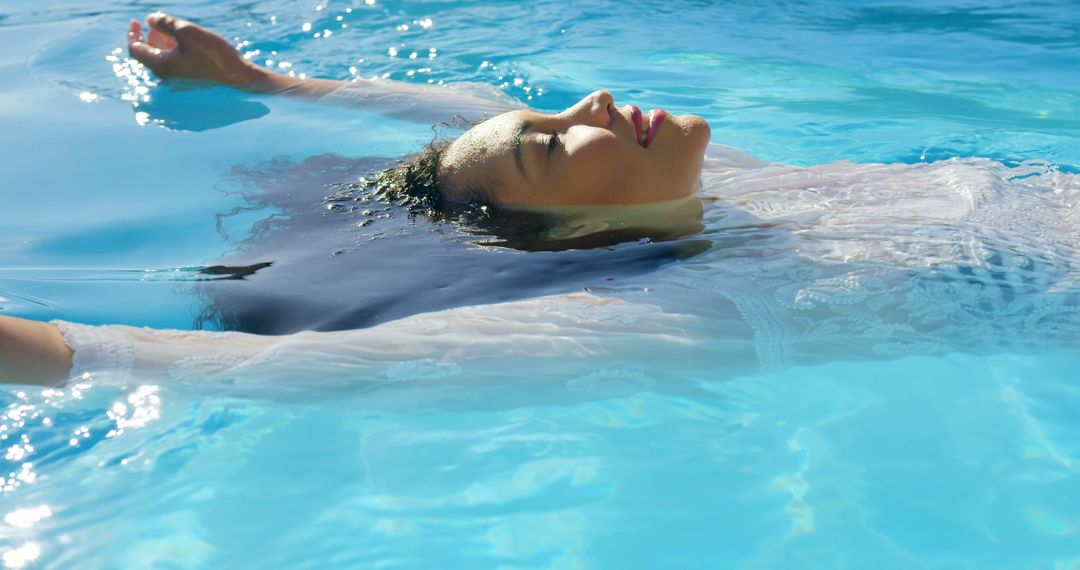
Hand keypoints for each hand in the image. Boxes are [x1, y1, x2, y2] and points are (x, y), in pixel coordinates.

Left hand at [127, 13, 269, 87]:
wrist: (240, 79)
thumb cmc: (215, 56)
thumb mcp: (188, 31)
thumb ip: (165, 23)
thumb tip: (150, 20)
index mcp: (161, 66)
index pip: (135, 49)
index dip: (132, 33)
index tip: (135, 21)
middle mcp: (166, 78)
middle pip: (148, 56)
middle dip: (149, 38)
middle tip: (155, 24)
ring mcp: (178, 83)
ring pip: (162, 61)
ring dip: (162, 45)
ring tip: (170, 32)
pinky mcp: (190, 84)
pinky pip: (174, 67)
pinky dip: (173, 54)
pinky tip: (185, 46)